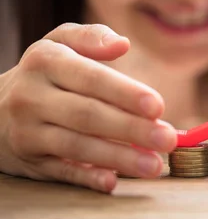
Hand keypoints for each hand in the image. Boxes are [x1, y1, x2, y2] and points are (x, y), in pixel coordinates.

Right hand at [0, 23, 177, 192]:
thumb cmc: (46, 71)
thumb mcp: (60, 42)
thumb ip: (92, 37)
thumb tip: (122, 44)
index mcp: (46, 62)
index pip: (91, 78)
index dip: (125, 93)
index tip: (157, 106)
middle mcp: (33, 96)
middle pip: (87, 115)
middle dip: (131, 129)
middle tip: (167, 139)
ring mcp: (28, 131)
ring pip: (76, 146)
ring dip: (118, 158)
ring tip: (154, 165)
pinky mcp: (30, 160)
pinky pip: (60, 171)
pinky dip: (86, 177)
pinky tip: (112, 181)